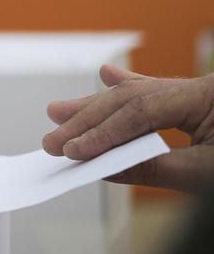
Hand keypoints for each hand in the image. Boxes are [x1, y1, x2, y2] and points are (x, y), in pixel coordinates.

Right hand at [43, 64, 213, 192]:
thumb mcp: (205, 176)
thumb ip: (154, 168)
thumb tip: (101, 165)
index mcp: (208, 96)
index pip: (141, 110)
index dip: (104, 131)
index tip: (73, 150)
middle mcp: (201, 87)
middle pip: (132, 99)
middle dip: (88, 119)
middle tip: (54, 137)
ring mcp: (198, 93)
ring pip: (138, 95)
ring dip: (97, 107)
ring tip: (59, 111)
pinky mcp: (196, 103)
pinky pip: (156, 95)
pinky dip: (128, 92)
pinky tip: (106, 76)